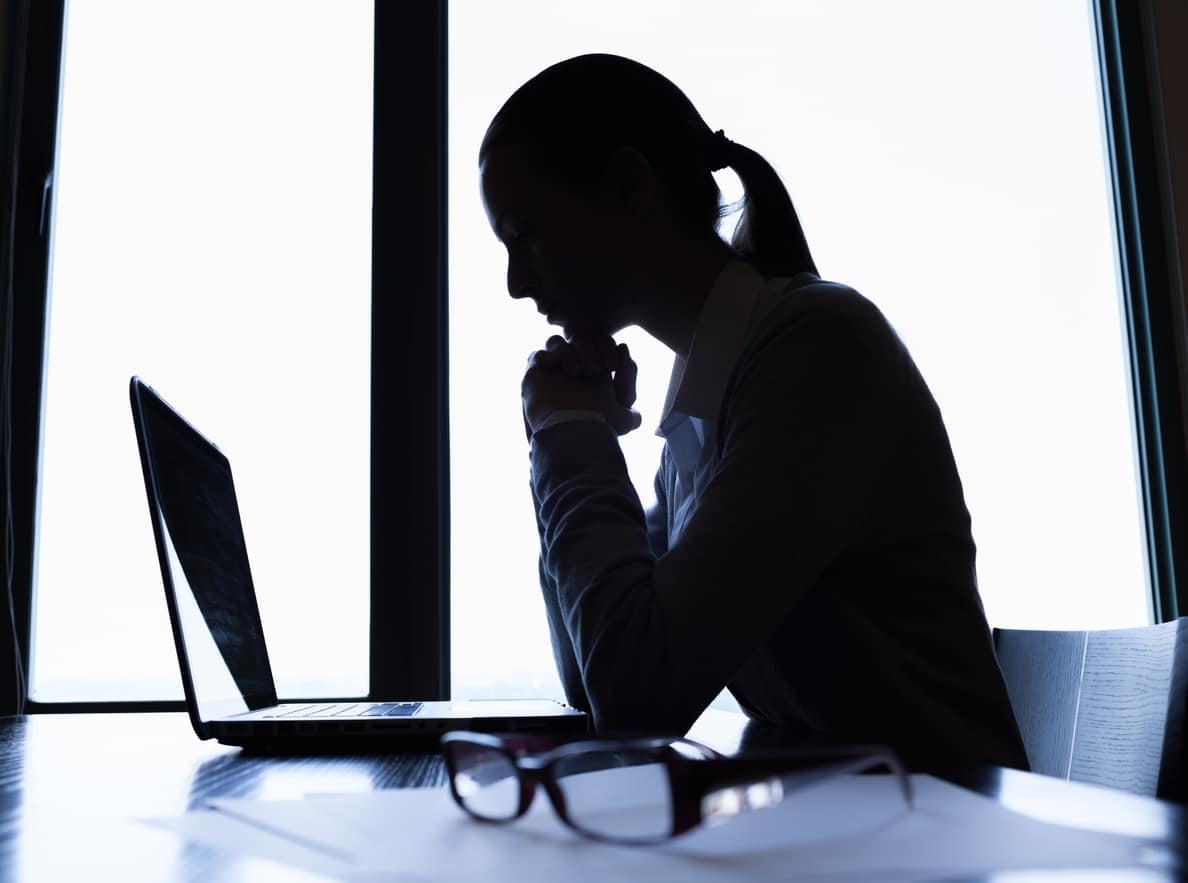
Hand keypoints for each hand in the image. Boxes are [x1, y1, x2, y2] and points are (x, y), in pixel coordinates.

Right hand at [522, 335, 641, 438]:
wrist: (572, 430)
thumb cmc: (598, 424)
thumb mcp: (623, 419)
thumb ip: (631, 411)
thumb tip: (633, 396)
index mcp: (594, 371)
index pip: (601, 341)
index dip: (609, 347)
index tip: (614, 364)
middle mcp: (572, 366)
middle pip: (582, 335)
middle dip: (593, 348)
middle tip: (598, 368)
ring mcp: (552, 369)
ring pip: (559, 340)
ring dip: (573, 352)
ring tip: (578, 373)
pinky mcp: (534, 373)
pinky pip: (538, 354)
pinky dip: (549, 358)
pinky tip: (559, 370)